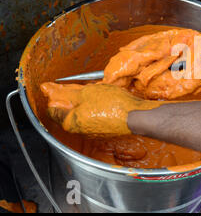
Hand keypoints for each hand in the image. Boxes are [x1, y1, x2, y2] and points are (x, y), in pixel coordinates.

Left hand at [42, 83, 161, 136]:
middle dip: (69, 96)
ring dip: (84, 100)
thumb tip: (49, 91)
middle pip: (68, 110)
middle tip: (74, 84)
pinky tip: (104, 98)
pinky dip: (95, 105)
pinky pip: (95, 115)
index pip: (53, 109)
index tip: (53, 85)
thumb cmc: (113, 104)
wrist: (137, 116)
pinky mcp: (106, 129)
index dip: (53, 94)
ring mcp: (93, 130)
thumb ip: (66, 92)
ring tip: (94, 89)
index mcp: (70, 122)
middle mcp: (80, 130)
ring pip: (83, 112)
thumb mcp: (86, 92)